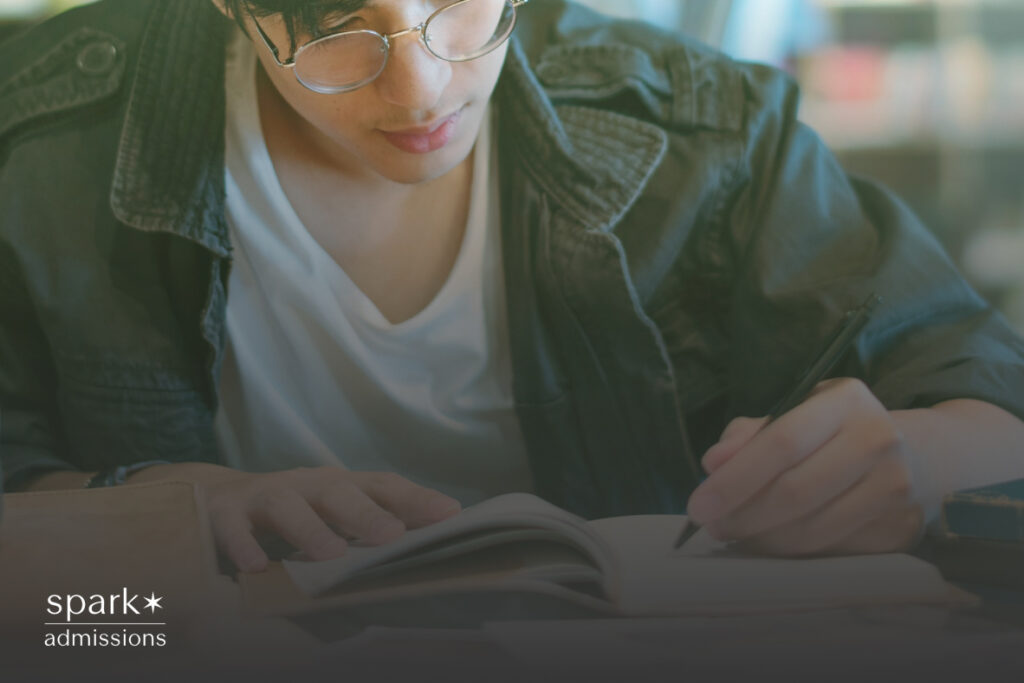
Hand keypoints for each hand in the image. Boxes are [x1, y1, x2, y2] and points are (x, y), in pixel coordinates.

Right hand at [132, 463, 461, 572]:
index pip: (382, 486)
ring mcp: (263, 496)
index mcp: (338, 486)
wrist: (213, 498)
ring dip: (310, 529)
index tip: (450, 515)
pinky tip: (255, 567)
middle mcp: (305, 485)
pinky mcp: (223, 513)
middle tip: (393, 537)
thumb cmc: (290, 513)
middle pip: (339, 493)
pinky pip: (232, 528)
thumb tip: (422, 554)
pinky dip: (242, 545)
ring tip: (331, 555)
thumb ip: (367, 529)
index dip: (415, 499)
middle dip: (367, 514)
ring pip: (288, 506)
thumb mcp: (330, 514)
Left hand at [685, 379, 923, 555]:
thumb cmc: (835, 431)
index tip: (699, 504)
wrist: (917, 454)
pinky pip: (831, 550)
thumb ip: (748, 435)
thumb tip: (712, 464)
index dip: (736, 479)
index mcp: (846, 401)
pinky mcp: (900, 528)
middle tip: (712, 527)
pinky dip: (791, 551)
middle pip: (795, 492)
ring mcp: (896, 487)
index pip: (782, 443)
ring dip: (762, 539)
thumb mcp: (795, 413)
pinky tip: (771, 541)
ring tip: (736, 533)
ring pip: (812, 529)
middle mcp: (879, 440)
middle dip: (742, 515)